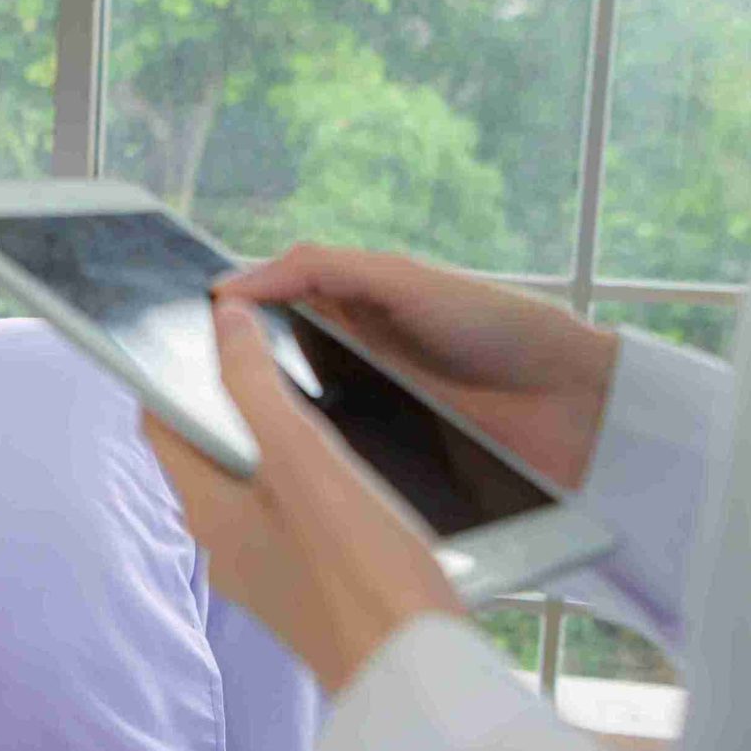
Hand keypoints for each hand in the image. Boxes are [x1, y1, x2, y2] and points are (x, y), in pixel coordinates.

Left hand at [142, 291, 466, 696]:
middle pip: (207, 453)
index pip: (161, 425)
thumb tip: (225, 320)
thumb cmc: (362, 573)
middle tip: (261, 348)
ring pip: (253, 485)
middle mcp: (226, 547)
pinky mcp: (314, 590)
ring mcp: (269, 572)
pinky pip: (293, 516)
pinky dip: (307, 478)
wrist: (420, 679)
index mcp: (207, 513)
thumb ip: (255, 386)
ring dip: (270, 438)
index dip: (168, 370)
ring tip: (309, 393)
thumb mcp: (304, 459)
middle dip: (225, 399)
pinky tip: (352, 465)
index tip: (192, 328)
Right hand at [214, 242, 619, 488]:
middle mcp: (353, 366)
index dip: (225, 322)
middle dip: (231, 387)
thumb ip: (322, 269)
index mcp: (351, 312)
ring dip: (269, 438)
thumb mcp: (404, 280)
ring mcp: (371, 421)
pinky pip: (337, 472)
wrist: (576, 405)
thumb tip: (232, 285)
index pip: (268, 313)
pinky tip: (286, 481)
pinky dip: (312, 474)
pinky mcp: (390, 470)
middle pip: (273, 376)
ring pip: (297, 430)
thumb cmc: (499, 325)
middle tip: (189, 402)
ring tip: (225, 449)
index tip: (173, 335)